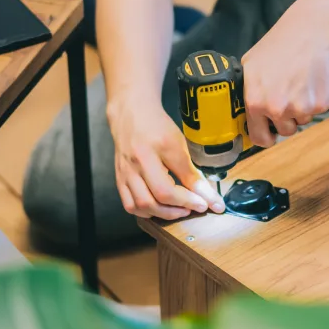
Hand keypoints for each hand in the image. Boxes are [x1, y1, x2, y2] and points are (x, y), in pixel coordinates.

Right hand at [107, 99, 224, 219]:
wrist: (132, 114)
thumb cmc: (157, 127)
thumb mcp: (178, 145)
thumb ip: (191, 172)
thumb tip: (209, 197)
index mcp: (148, 154)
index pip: (167, 189)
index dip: (187, 201)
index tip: (205, 204)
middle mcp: (133, 167)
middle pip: (151, 201)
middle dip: (176, 210)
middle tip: (194, 208)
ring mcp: (123, 175)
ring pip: (138, 207)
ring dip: (161, 214)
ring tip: (179, 209)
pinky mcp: (119, 179)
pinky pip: (129, 205)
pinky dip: (146, 212)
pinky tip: (160, 208)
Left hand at [241, 17, 328, 147]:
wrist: (312, 31)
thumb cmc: (280, 45)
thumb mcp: (250, 65)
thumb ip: (245, 92)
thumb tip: (241, 112)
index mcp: (255, 102)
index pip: (258, 138)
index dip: (265, 136)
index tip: (270, 133)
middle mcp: (276, 108)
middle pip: (284, 131)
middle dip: (286, 119)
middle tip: (289, 94)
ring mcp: (299, 108)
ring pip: (301, 121)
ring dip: (302, 109)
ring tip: (300, 83)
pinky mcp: (320, 104)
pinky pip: (316, 112)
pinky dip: (316, 100)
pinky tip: (311, 80)